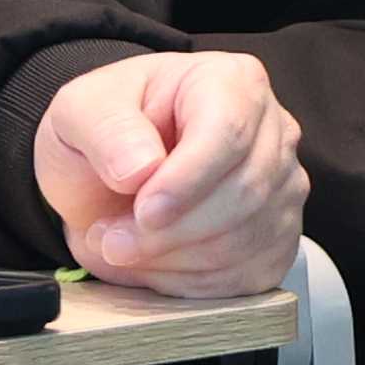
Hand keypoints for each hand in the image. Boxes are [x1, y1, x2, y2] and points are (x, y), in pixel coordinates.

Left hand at [33, 53, 305, 297]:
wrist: (115, 173)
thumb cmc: (108, 132)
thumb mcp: (82, 111)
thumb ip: (106, 129)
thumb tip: (141, 167)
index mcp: (231, 82)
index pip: (229, 132)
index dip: (188, 180)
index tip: (143, 211)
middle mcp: (273, 130)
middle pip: (246, 192)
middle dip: (172, 230)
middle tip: (112, 241)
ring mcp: (283, 186)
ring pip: (246, 239)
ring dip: (174, 259)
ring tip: (122, 247)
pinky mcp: (278, 239)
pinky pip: (249, 274)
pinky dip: (193, 282)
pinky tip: (156, 263)